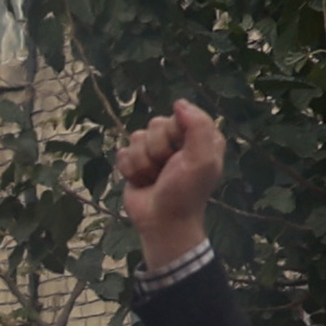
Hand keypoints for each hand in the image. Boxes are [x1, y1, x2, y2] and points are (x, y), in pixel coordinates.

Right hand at [116, 100, 227, 268]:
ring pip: (136, 138)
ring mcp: (154, 151)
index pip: (178, 115)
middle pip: (155, 125)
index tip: (181, 154)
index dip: (175, 135)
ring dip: (143, 163)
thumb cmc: (185, 193)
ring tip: (155, 178)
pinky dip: (130, 170)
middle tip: (167, 170)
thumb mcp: (202, 159)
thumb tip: (178, 102)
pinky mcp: (135, 163)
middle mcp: (177, 140)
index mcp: (198, 136)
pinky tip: (141, 181)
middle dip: (157, 151)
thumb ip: (198, 126)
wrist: (162, 222)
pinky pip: (123, 153)